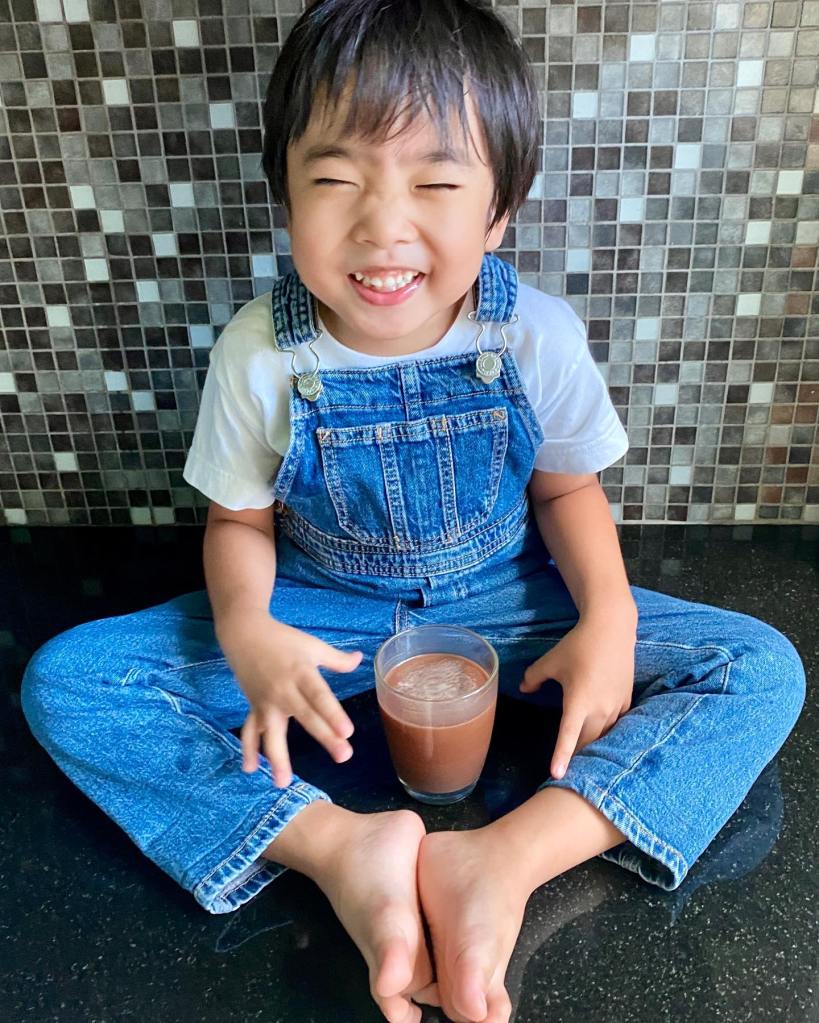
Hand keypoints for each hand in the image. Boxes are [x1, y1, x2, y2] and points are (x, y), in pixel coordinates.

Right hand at [217, 609, 362, 787]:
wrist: (245, 634)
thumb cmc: (283, 640)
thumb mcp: (312, 646)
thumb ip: (336, 659)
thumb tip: (360, 659)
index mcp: (302, 672)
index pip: (320, 696)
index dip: (333, 714)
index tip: (347, 732)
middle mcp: (284, 690)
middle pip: (306, 716)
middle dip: (324, 737)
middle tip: (343, 756)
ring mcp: (266, 702)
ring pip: (272, 733)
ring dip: (277, 758)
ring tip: (283, 782)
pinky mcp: (254, 708)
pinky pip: (250, 731)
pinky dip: (249, 749)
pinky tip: (250, 769)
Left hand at [519, 612, 635, 779]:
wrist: (612, 629)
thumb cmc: (578, 645)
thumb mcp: (550, 661)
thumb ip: (533, 678)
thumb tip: (523, 689)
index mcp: (578, 701)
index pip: (568, 736)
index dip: (561, 756)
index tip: (557, 776)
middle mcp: (599, 709)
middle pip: (588, 743)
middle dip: (578, 758)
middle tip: (568, 772)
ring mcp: (616, 706)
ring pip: (604, 736)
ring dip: (593, 747)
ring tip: (585, 760)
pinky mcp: (626, 701)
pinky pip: (616, 725)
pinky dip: (608, 733)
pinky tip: (602, 737)